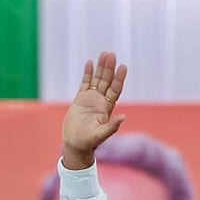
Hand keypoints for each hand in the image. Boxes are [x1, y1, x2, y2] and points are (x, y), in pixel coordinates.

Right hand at [62, 52, 126, 169]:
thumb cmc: (89, 142)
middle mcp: (101, 101)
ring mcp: (91, 99)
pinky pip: (85, 84)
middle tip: (111, 54)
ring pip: (97, 80)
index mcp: (107, 107)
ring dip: (100, 68)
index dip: (119, 78)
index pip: (115, 89)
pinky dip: (87, 73)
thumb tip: (124, 117)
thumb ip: (112, 126)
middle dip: (109, 68)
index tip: (122, 67)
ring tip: (104, 54)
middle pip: (107, 81)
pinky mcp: (80, 100)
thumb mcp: (101, 135)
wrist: (76, 145)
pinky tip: (89, 63)